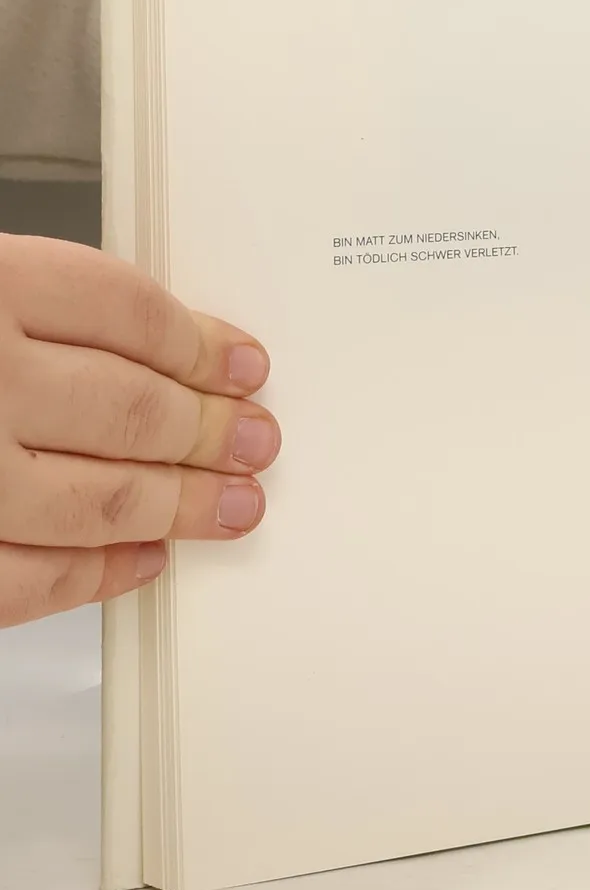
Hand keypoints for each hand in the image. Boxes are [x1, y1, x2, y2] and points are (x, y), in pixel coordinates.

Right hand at [0, 236, 278, 626]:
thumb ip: (45, 313)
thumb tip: (166, 347)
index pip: (129, 313)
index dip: (203, 345)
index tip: (247, 366)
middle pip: (132, 406)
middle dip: (212, 431)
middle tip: (259, 443)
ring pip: (102, 498)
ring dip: (183, 506)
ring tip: (236, 506)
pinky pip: (30, 576)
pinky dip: (95, 574)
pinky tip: (142, 558)